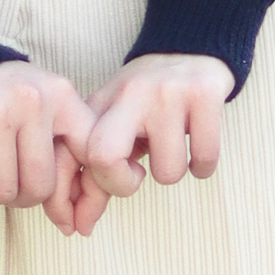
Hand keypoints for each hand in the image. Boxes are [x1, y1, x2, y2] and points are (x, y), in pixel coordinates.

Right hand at [0, 62, 92, 226]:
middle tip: (5, 192)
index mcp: (61, 97)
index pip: (90, 158)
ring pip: (2, 189)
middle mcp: (33, 100)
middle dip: (20, 202)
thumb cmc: (2, 95)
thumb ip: (65, 151)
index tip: (70, 220)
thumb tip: (75, 225)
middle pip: (39, 186)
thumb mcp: (44, 105)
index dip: (84, 197)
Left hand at [79, 57, 232, 218]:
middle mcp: (129, 93)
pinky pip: (204, 159)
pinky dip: (202, 167)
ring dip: (171, 172)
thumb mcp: (113, 123)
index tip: (76, 224)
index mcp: (100, 102)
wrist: (191, 48)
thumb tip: (79, 225)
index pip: (72, 155)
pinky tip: (196, 150)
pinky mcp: (205, 94)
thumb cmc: (146, 101)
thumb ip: (93, 169)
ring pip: (166, 171)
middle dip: (119, 185)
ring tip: (172, 148)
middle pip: (103, 156)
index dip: (70, 197)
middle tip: (135, 177)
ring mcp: (168, 93)